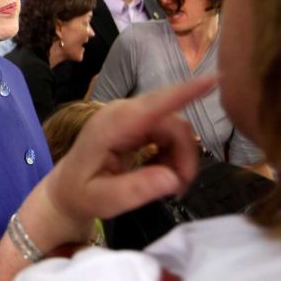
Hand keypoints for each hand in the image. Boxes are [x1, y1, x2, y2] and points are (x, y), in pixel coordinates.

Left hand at [38, 76, 216, 249]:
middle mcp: (122, 113)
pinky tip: (161, 172)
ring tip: (169, 185)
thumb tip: (172, 179)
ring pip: (175, 128)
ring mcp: (131, 116)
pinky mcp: (138, 122)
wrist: (66, 191)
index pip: (153, 106)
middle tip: (181, 188)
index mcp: (111, 127)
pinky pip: (169, 131)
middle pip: (173, 121)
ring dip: (181, 157)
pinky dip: (173, 154)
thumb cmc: (81, 195)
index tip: (213, 79)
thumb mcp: (104, 201)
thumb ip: (135, 190)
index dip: (184, 92)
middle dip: (186, 153)